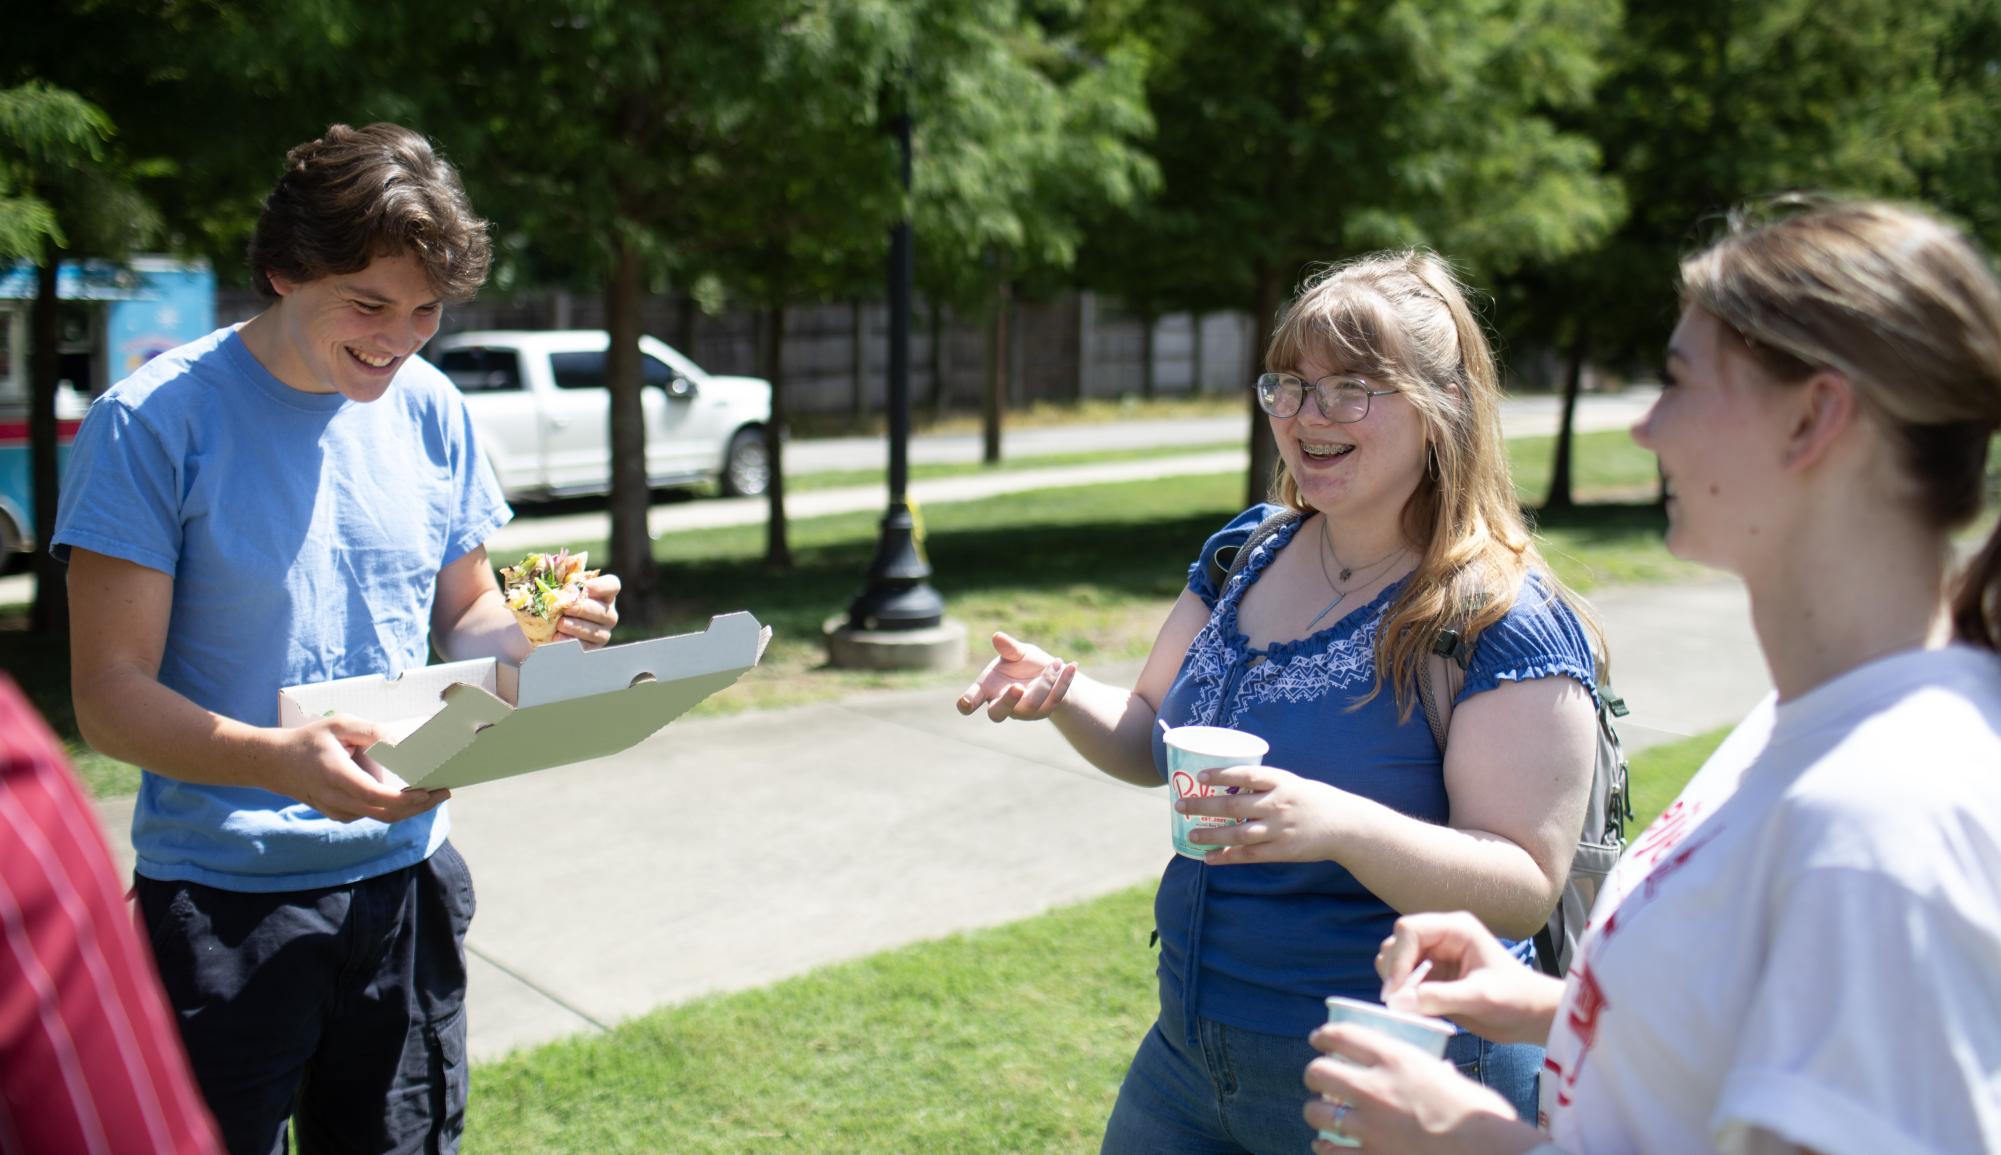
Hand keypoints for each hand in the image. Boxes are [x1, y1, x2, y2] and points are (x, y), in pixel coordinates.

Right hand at [267, 716, 448, 823]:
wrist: (274, 764)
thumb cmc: (307, 740)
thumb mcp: (337, 725)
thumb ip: (368, 730)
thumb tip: (398, 741)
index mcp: (337, 777)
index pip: (376, 797)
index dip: (406, 800)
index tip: (429, 791)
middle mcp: (337, 800)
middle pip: (386, 813)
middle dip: (419, 806)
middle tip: (444, 791)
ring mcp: (337, 811)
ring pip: (381, 817)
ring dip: (410, 809)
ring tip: (435, 793)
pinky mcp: (339, 815)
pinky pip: (372, 815)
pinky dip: (394, 809)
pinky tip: (411, 797)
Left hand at [557, 572, 621, 648]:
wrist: (547, 623)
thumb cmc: (555, 599)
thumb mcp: (557, 583)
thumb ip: (560, 573)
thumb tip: (557, 565)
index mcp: (604, 592)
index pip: (612, 585)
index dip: (601, 586)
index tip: (585, 587)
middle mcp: (608, 612)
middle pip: (602, 610)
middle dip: (583, 609)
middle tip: (567, 608)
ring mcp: (603, 631)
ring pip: (595, 630)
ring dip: (576, 627)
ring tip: (560, 624)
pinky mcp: (594, 647)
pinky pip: (586, 646)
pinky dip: (571, 642)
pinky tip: (558, 638)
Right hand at [956, 631, 1077, 721]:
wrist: (1051, 672)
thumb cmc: (1024, 662)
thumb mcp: (1017, 652)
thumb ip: (1008, 647)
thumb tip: (998, 637)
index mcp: (988, 689)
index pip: (971, 700)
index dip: (967, 703)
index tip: (967, 702)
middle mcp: (1003, 704)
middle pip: (997, 713)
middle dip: (1007, 702)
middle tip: (1018, 687)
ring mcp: (1024, 711)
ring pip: (1031, 705)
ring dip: (1045, 682)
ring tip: (1055, 662)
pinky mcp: (1045, 711)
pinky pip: (1055, 699)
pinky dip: (1064, 682)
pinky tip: (1072, 665)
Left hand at [1178, 764, 1350, 863]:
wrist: (1346, 826)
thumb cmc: (1314, 800)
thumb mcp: (1292, 783)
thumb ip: (1265, 785)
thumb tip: (1228, 785)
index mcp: (1281, 781)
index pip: (1246, 775)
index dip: (1221, 774)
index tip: (1200, 775)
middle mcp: (1278, 804)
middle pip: (1233, 806)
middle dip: (1203, 806)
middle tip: (1180, 805)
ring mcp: (1279, 829)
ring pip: (1237, 834)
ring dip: (1210, 835)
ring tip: (1190, 835)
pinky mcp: (1282, 850)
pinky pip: (1248, 855)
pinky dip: (1226, 857)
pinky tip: (1209, 858)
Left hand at [1303, 1025, 1539, 1154]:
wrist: (1489, 1153)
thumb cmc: (1480, 1115)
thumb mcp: (1451, 1079)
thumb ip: (1431, 1073)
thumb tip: (1434, 1071)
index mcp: (1396, 1059)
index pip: (1341, 1035)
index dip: (1323, 1035)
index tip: (1319, 1039)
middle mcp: (1375, 1088)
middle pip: (1318, 1072)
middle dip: (1314, 1074)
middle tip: (1318, 1078)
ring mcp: (1370, 1126)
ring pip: (1316, 1113)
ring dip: (1316, 1112)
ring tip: (1320, 1113)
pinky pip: (1331, 1152)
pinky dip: (1325, 1148)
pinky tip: (1325, 1146)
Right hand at [1374, 912, 1563, 1044]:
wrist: (1531, 1016)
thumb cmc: (1516, 999)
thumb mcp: (1480, 997)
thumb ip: (1439, 997)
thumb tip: (1397, 1002)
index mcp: (1456, 929)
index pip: (1410, 930)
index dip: (1398, 958)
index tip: (1396, 991)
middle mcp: (1441, 938)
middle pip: (1397, 942)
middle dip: (1393, 970)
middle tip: (1397, 1002)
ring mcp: (1435, 957)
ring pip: (1394, 959)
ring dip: (1394, 981)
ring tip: (1406, 1005)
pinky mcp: (1432, 977)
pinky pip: (1403, 980)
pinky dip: (1400, 993)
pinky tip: (1413, 1009)